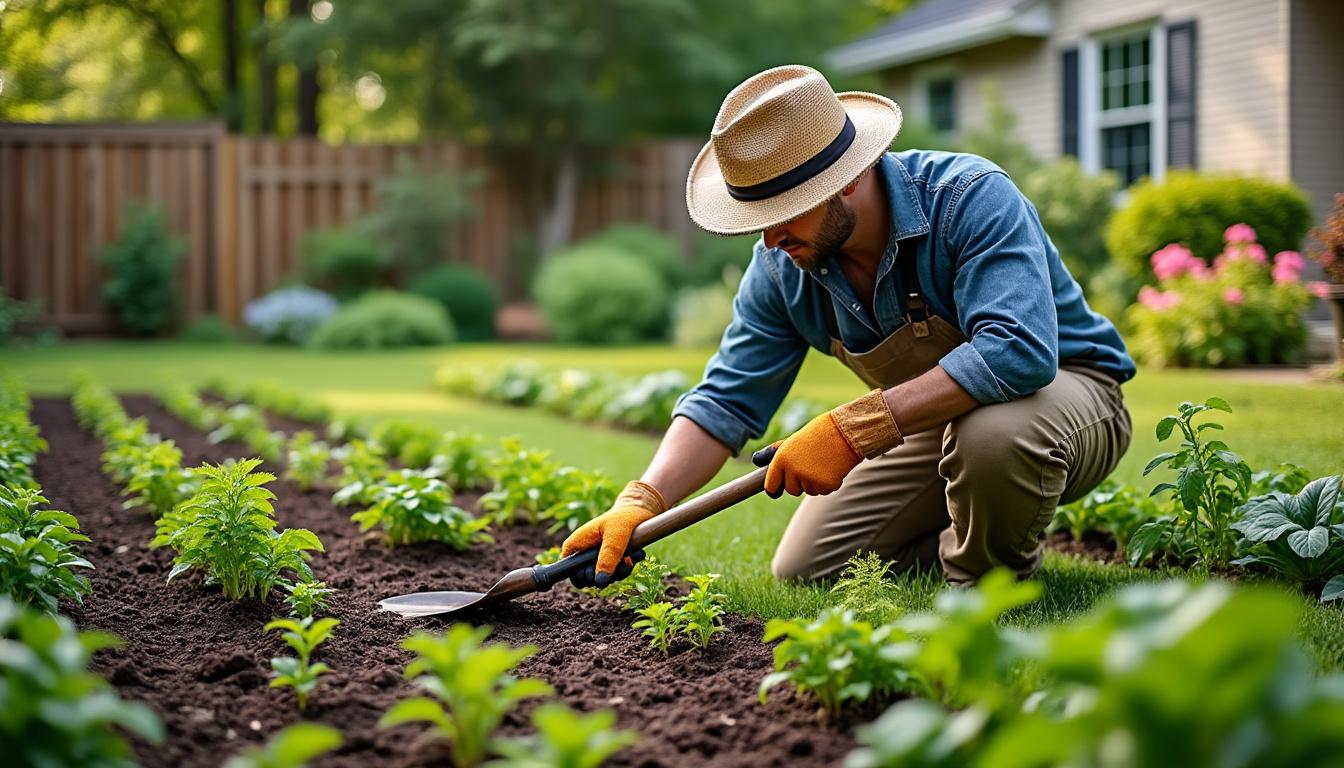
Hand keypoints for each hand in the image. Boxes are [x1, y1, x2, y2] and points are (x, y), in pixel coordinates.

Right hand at [561, 480, 665, 586]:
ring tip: (634, 554)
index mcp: (576, 545)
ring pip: (604, 580)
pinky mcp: (609, 562)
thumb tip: (600, 582)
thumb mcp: (616, 535)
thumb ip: (608, 557)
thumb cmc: (623, 517)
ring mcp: (596, 559)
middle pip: (587, 580)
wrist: (638, 511)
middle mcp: (583, 554)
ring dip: (621, 570)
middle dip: (607, 575)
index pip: (570, 572)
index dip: (583, 577)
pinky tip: (636, 554)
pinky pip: (615, 575)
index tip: (600, 572)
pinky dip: (627, 568)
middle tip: (623, 561)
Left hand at [759, 389, 902, 496]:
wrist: (843, 432)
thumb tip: (756, 460)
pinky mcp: (825, 485)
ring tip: (823, 462)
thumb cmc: (816, 435)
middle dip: (799, 483)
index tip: (777, 490)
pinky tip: (833, 467)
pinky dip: (829, 483)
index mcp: (781, 459)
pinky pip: (823, 491)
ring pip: (808, 491)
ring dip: (815, 482)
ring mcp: (809, 479)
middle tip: (810, 465)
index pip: (771, 486)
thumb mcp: (791, 442)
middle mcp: (793, 471)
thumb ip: (773, 454)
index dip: (774, 489)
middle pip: (791, 490)